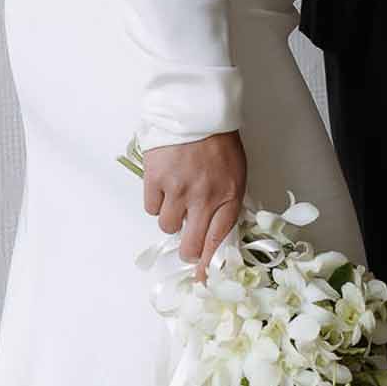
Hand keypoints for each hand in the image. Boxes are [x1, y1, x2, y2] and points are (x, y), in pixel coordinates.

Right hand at [143, 129, 246, 282]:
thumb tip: (215, 232)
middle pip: (190, 244)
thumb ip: (227, 202)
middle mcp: (203, 197)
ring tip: (177, 195)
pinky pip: (151, 207)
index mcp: (228, 195)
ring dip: (172, 217)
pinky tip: (164, 183)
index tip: (201, 278)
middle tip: (187, 236)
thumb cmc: (220, 140)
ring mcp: (177, 189)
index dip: (207, 264)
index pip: (218, 241)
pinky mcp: (155, 178)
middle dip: (188, 246)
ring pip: (167, 226)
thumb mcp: (235, 172)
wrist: (197, 107)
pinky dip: (156, 200)